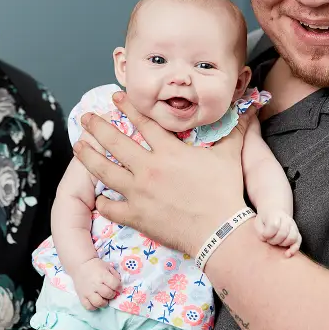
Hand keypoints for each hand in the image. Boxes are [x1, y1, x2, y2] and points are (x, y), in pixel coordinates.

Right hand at [70, 258, 121, 310]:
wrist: (80, 265)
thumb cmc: (96, 266)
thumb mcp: (107, 267)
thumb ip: (115, 276)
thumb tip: (119, 286)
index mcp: (103, 275)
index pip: (115, 284)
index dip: (118, 287)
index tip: (117, 287)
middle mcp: (95, 284)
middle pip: (108, 294)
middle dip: (112, 294)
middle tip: (110, 292)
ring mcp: (88, 291)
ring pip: (98, 303)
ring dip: (104, 302)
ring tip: (103, 298)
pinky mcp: (81, 296)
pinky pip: (89, 307)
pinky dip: (94, 307)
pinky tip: (95, 302)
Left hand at [73, 91, 258, 255]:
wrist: (220, 232)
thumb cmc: (225, 193)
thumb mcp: (230, 156)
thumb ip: (235, 130)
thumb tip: (250, 108)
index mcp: (169, 151)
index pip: (143, 122)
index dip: (128, 107)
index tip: (116, 97)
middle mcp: (148, 168)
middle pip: (115, 142)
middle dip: (97, 127)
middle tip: (85, 117)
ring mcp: (139, 193)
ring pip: (104, 171)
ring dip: (88, 157)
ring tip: (78, 146)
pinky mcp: (136, 216)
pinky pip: (111, 208)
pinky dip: (103, 202)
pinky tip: (97, 197)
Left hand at [255, 210, 301, 256]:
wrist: (274, 212)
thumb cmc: (265, 220)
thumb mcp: (258, 223)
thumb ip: (260, 231)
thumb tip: (266, 239)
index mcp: (275, 216)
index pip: (274, 226)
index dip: (267, 234)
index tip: (264, 236)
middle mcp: (286, 220)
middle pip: (283, 234)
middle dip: (274, 241)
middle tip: (269, 240)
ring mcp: (293, 226)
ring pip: (292, 238)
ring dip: (283, 244)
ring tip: (277, 242)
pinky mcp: (297, 232)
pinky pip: (298, 241)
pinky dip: (294, 249)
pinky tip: (288, 254)